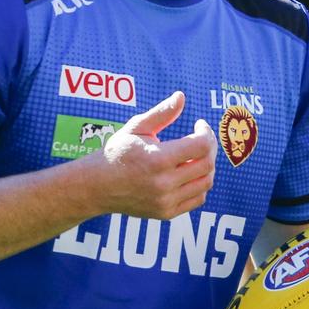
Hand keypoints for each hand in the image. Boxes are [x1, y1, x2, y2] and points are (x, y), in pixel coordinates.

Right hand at [94, 91, 216, 219]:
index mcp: (157, 159)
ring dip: (207, 166)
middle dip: (210, 147)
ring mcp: (165, 201)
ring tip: (197, 154)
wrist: (98, 186)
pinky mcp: (166, 212)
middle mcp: (163, 184)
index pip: (201, 146)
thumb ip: (161, 113)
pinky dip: (200, 184)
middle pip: (207, 164)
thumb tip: (181, 96)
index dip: (206, 132)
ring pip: (205, 183)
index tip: (199, 125)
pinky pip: (197, 199)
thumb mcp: (136, 128)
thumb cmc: (117, 152)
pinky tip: (190, 172)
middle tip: (201, 138)